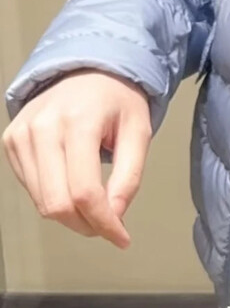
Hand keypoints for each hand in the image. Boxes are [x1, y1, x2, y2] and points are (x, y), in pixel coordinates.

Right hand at [2, 71, 150, 247]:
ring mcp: (21, 134)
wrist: (87, 69)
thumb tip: (114, 217)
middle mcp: (43, 127)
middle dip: (86, 224)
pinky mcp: (11, 140)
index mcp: (79, 121)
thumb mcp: (139, 132)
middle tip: (108, 225)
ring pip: (41, 201)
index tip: (122, 238)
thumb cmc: (117, 100)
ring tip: (94, 206)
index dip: (103, 222)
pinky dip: (53, 197)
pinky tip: (72, 184)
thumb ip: (130, 177)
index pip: (85, 190)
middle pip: (57, 202)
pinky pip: (30, 187)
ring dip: (70, 216)